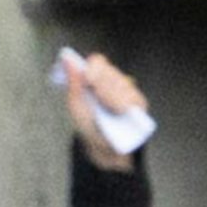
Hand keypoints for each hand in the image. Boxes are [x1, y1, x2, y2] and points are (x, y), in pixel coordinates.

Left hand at [66, 53, 147, 173]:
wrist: (104, 147)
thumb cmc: (88, 125)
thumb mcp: (75, 104)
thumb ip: (73, 82)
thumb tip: (68, 59)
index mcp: (96, 78)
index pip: (99, 62)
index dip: (95, 69)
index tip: (89, 81)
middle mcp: (113, 82)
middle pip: (111, 71)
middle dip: (103, 86)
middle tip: (99, 101)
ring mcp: (127, 92)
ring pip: (123, 83)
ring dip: (113, 97)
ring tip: (109, 111)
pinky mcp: (139, 104)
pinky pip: (136, 97)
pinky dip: (126, 103)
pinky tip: (121, 112)